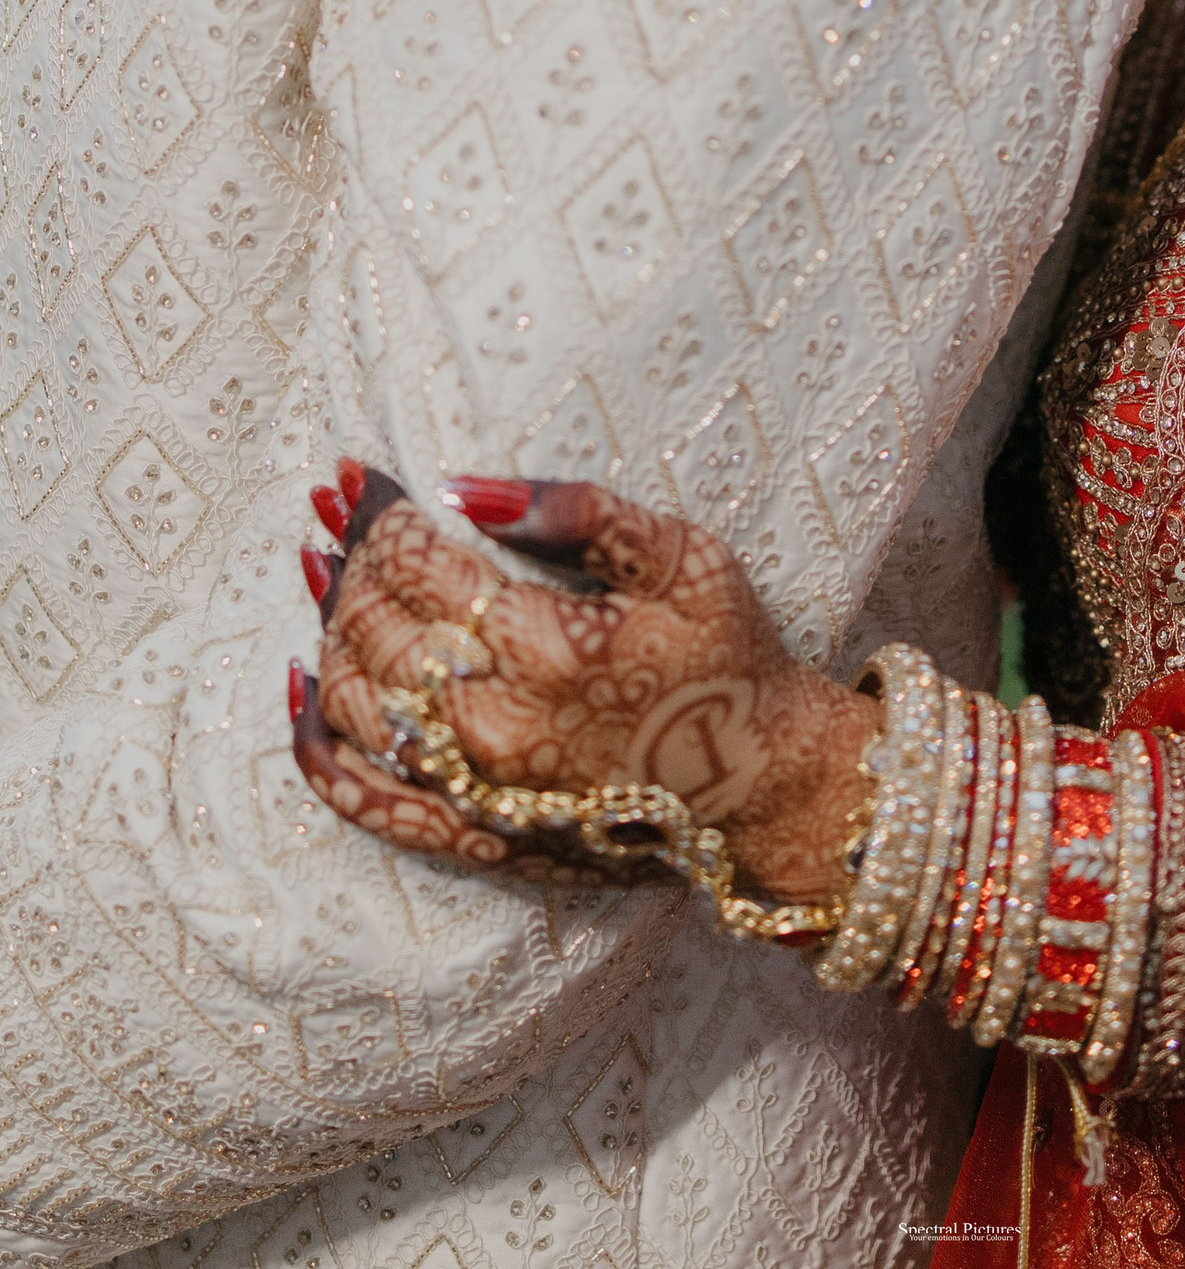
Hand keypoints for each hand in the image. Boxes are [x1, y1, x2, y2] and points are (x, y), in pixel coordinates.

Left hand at [291, 464, 880, 899]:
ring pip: (355, 700)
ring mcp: (476, 788)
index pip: (420, 563)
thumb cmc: (730, 660)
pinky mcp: (471, 835)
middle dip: (348, 557)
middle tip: (338, 512)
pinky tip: (298, 691)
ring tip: (322, 571)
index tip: (356, 474)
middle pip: (376, 625)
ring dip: (326, 629)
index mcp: (549, 644)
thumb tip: (468, 486)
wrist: (760, 787)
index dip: (378, 512)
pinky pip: (362, 798)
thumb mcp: (687, 559)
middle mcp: (497, 722)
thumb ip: (582, 512)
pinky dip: (314, 745)